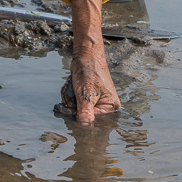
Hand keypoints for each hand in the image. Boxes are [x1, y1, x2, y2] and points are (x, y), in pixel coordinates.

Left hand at [66, 0, 121, 123]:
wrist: (85, 54)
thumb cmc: (89, 71)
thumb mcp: (86, 92)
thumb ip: (85, 111)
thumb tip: (85, 126)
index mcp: (111, 108)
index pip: (93, 122)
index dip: (81, 116)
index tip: (75, 105)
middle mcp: (106, 108)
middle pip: (85, 118)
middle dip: (75, 108)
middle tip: (75, 94)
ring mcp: (96, 104)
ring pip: (77, 112)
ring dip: (70, 102)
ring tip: (73, 89)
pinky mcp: (87, 99)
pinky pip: (74, 106)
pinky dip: (70, 98)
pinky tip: (72, 89)